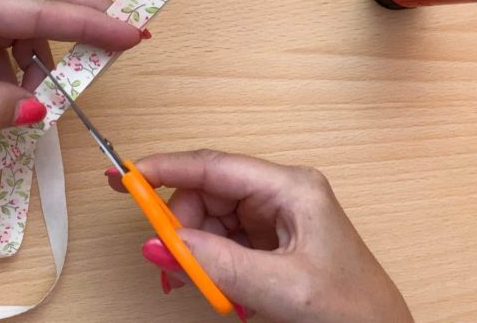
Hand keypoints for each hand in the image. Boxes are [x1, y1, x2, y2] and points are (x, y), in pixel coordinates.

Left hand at [0, 0, 143, 147]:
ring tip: (60, 86)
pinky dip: (13, 60)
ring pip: (15, 17)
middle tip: (124, 39)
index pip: (38, 6)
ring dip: (42, 47)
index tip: (135, 34)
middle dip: (81, 16)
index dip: (91, 23)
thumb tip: (41, 108)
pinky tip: (13, 89)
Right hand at [107, 150, 412, 322]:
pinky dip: (207, 260)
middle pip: (207, 193)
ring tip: (195, 282)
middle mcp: (281, 194)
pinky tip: (211, 282)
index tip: (125, 177)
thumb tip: (159, 244)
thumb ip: (216, 262)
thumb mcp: (280, 287)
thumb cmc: (351, 309)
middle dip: (180, 224)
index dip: (165, 169)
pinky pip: (221, 240)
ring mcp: (275, 217)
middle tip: (163, 258)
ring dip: (193, 248)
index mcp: (292, 188)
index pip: (215, 167)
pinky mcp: (270, 241)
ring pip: (209, 219)